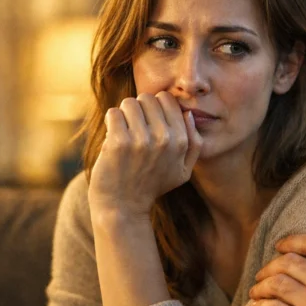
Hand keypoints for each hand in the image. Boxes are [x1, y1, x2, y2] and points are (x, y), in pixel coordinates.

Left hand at [88, 92, 201, 215]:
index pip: (167, 100)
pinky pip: (113, 113)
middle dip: (139, 109)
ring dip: (124, 115)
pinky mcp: (118, 143)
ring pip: (129, 103)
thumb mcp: (184, 171)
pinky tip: (113, 138)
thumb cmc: (153, 186)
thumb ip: (194, 143)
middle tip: (135, 128)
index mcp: (180, 142)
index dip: (155, 106)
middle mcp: (164, 139)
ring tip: (124, 133)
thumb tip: (188, 114)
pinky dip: (111, 122)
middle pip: (148, 98)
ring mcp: (141, 140)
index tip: (149, 121)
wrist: (123, 207)